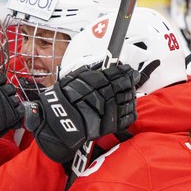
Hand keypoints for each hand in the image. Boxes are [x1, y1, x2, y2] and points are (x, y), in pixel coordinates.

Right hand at [0, 71, 21, 141]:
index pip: (0, 77)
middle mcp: (1, 88)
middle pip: (10, 87)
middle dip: (6, 92)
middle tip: (0, 99)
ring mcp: (8, 102)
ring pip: (15, 98)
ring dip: (11, 102)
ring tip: (5, 109)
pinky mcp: (12, 115)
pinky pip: (20, 111)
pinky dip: (16, 113)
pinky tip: (11, 116)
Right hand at [24, 64, 139, 162]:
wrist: (59, 120)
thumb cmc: (64, 98)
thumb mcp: (77, 77)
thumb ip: (93, 71)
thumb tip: (108, 65)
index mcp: (99, 81)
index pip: (118, 73)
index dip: (126, 71)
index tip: (130, 70)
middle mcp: (107, 94)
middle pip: (126, 86)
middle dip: (130, 82)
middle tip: (131, 80)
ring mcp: (111, 110)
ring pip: (130, 100)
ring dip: (131, 96)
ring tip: (129, 94)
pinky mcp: (112, 124)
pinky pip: (129, 117)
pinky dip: (131, 112)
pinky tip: (129, 108)